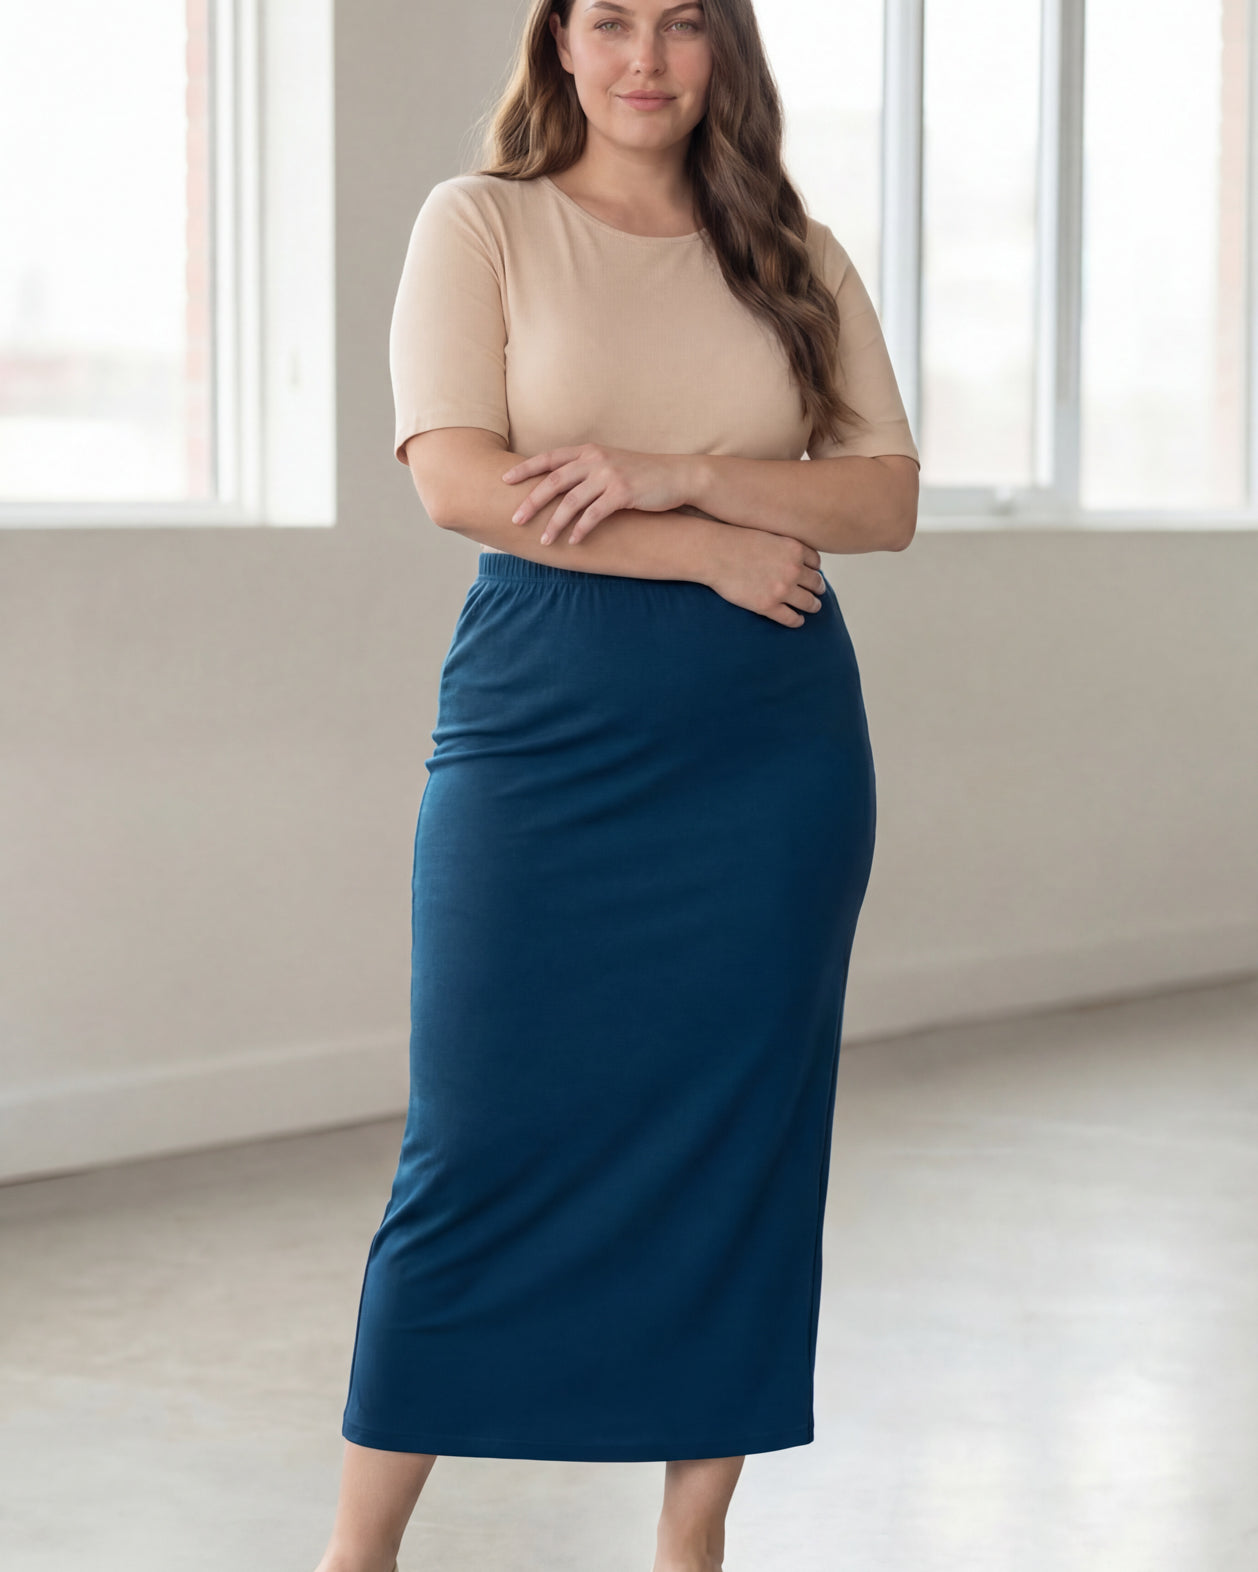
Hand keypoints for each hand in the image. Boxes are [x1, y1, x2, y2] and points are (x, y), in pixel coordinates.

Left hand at [500, 445, 699, 544]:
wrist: (676, 476)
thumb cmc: (641, 475)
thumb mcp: (610, 464)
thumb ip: (586, 471)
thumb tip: (559, 487)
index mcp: (589, 451)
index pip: (550, 458)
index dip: (525, 469)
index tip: (504, 479)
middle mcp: (595, 459)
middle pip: (554, 480)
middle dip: (532, 501)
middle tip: (515, 519)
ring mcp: (609, 475)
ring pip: (572, 501)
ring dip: (555, 522)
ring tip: (544, 540)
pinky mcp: (623, 493)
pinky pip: (594, 514)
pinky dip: (581, 530)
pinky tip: (573, 542)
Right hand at [704, 527, 827, 626]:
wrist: (714, 553)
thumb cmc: (735, 540)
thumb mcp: (768, 534)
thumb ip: (784, 545)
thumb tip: (792, 556)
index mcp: (795, 549)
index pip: (816, 564)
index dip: (814, 570)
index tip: (812, 574)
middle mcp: (793, 570)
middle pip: (816, 583)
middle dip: (817, 588)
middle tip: (817, 593)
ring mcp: (781, 589)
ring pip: (809, 603)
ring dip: (813, 606)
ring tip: (813, 607)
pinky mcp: (768, 606)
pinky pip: (791, 618)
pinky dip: (797, 620)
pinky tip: (797, 620)